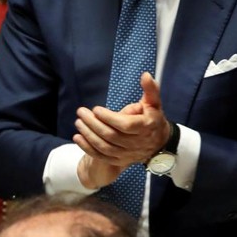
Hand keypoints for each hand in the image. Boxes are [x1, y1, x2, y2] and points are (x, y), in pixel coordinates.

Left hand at [74, 72, 170, 187]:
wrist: (159, 142)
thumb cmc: (152, 118)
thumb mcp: (154, 103)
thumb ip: (150, 89)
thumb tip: (145, 75)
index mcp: (146, 127)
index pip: (125, 125)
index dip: (109, 118)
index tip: (96, 109)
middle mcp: (137, 143)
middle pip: (111, 135)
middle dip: (93, 124)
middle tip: (81, 112)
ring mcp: (128, 154)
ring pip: (104, 146)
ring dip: (88, 135)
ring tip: (79, 122)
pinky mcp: (120, 160)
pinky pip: (101, 156)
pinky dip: (87, 148)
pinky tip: (78, 138)